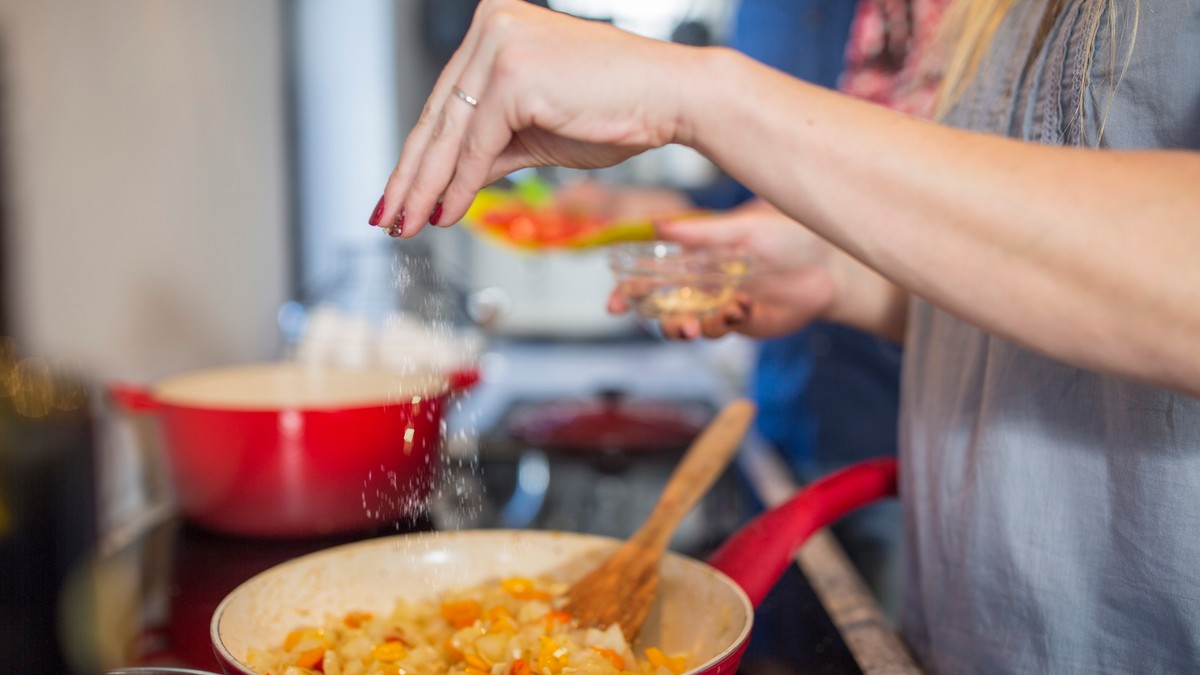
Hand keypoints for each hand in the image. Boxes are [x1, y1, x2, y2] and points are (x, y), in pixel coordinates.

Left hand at [375, 0, 694, 237]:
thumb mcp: (537, 131)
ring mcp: (499, 46)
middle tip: (389, 216)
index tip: (401, 190)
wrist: (673, 98)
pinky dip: (459, 186)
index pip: (446, 100)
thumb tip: (448, 185)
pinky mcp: (512, 76)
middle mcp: (491, 24)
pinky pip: (476, 145)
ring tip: (407, 224)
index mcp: (496, 25)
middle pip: (439, 115)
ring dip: (425, 187)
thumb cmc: (620, 107)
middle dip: (411, 175)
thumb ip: (490, 149)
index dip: (421, 153)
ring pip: (449, 134)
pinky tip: (446, 214)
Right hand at [608, 200, 841, 339]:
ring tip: (701, 325)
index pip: (649, 276)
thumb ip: (700, 231)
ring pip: (690, 326)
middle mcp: (701, 283)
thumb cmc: (787, 234)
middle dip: (661, 322)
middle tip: (675, 326)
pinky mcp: (743, 322)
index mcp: (693, 256)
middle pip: (664, 309)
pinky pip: (722, 329)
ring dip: (689, 328)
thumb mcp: (742, 228)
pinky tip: (742, 306)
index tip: (613, 305)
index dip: (627, 292)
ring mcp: (720, 304)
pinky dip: (725, 321)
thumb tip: (657, 225)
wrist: (830, 261)